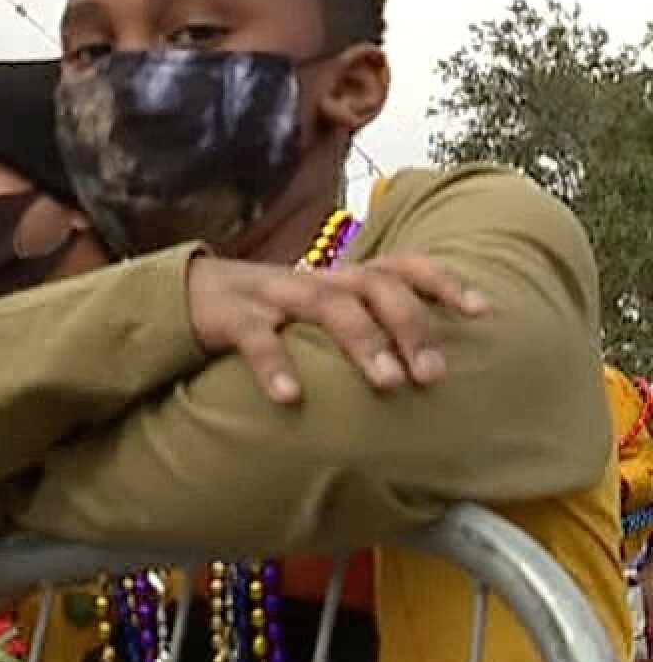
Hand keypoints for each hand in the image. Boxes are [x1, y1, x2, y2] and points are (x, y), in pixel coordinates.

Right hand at [186, 251, 487, 404]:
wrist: (178, 297)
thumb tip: (424, 373)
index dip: (443, 281)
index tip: (482, 311)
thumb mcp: (315, 317)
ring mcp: (270, 295)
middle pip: (374, 286)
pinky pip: (254, 337)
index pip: (400, 265)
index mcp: (338, 280)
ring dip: (362, 341)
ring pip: (326, 304)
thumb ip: (361, 331)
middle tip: (432, 375)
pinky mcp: (227, 316)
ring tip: (388, 383)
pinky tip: (290, 396)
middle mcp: (312, 280)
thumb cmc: (263, 317)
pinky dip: (274, 364)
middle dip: (410, 326)